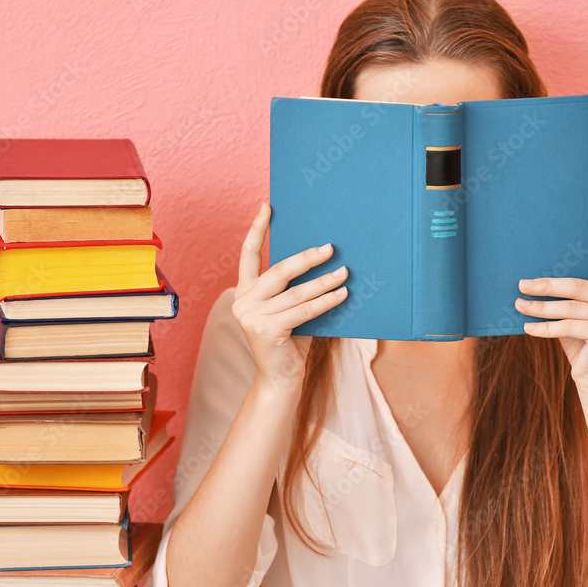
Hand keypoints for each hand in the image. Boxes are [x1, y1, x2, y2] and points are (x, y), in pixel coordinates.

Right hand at [230, 201, 348, 392]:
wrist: (281, 380)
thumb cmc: (290, 342)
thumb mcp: (289, 311)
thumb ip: (294, 290)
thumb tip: (326, 260)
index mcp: (245, 292)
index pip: (248, 254)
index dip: (257, 229)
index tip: (267, 206)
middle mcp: (242, 301)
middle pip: (278, 270)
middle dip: (306, 257)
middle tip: (330, 247)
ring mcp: (251, 317)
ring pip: (295, 292)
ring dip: (324, 281)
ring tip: (344, 272)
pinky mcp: (265, 330)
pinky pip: (303, 310)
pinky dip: (326, 302)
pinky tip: (343, 295)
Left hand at [514, 195, 587, 390]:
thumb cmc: (580, 342)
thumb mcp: (574, 314)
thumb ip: (567, 295)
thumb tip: (533, 276)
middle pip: (578, 284)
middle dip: (546, 283)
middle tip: (521, 282)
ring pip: (570, 307)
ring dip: (540, 307)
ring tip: (518, 304)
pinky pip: (569, 327)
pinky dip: (546, 327)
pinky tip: (528, 328)